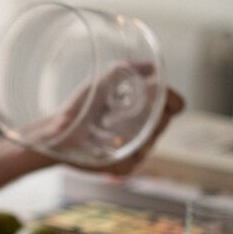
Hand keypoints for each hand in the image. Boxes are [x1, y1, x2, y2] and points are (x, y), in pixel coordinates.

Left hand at [18, 62, 183, 174]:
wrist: (59, 129)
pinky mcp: (123, 167)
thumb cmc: (81, 106)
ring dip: (136, 130)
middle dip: (153, 112)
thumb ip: (128, 69)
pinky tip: (110, 141)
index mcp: (146, 112)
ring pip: (151, 142)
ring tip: (114, 121)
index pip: (173, 107)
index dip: (172, 100)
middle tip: (133, 105)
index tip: (159, 92)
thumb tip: (153, 67)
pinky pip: (134, 159)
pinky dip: (123, 149)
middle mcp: (144, 133)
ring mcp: (135, 152)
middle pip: (164, 123)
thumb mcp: (104, 82)